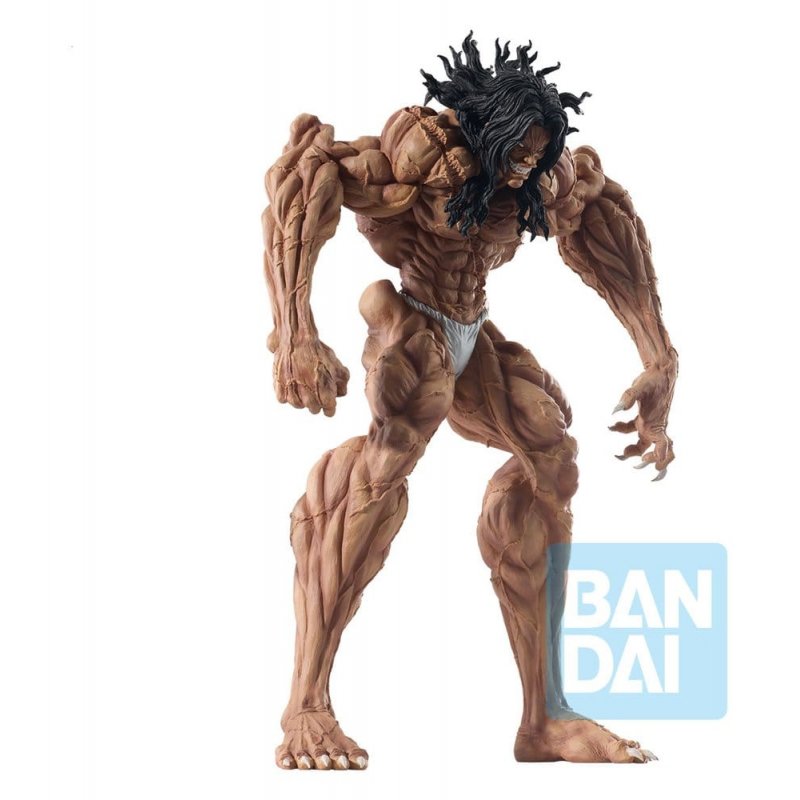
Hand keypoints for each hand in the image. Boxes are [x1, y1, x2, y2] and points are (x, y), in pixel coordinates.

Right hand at [270, 336, 348, 415]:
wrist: (298, 339)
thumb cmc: (318, 352)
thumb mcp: (337, 366)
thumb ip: (342, 383)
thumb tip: (340, 393)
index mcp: (325, 392)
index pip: (330, 412)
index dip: (330, 406)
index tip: (329, 401)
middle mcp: (308, 396)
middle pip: (314, 409)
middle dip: (317, 402)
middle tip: (316, 390)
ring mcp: (292, 392)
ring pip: (298, 405)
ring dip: (302, 399)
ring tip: (304, 387)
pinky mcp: (279, 386)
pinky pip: (283, 399)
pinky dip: (287, 394)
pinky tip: (292, 385)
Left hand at [610, 352, 677, 480]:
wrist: (660, 370)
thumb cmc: (653, 379)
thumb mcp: (640, 387)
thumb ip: (628, 398)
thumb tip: (615, 410)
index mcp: (657, 424)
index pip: (663, 445)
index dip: (659, 457)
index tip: (649, 464)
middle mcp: (655, 426)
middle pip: (655, 450)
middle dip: (648, 461)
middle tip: (635, 467)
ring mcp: (649, 423)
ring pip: (642, 444)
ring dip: (632, 451)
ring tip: (618, 455)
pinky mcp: (642, 417)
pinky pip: (632, 430)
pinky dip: (621, 430)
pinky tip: (610, 425)